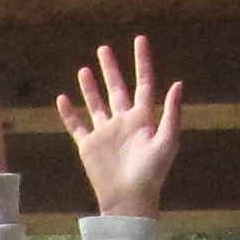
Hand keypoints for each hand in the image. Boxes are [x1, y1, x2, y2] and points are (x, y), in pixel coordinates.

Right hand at [56, 38, 181, 220]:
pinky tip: (62, 99)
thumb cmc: (152, 173)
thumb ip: (172, 113)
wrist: (129, 200)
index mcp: (144, 118)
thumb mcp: (167, 141)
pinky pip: (76, 125)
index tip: (140, 40)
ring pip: (95, 103)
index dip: (142, 61)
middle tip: (103, 48)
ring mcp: (105, 133)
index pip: (144, 83)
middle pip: (116, 89)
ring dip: (89, 87)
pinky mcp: (89, 146)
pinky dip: (68, 113)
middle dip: (110, 68)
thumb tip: (178, 84)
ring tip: (83, 69)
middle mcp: (123, 121)